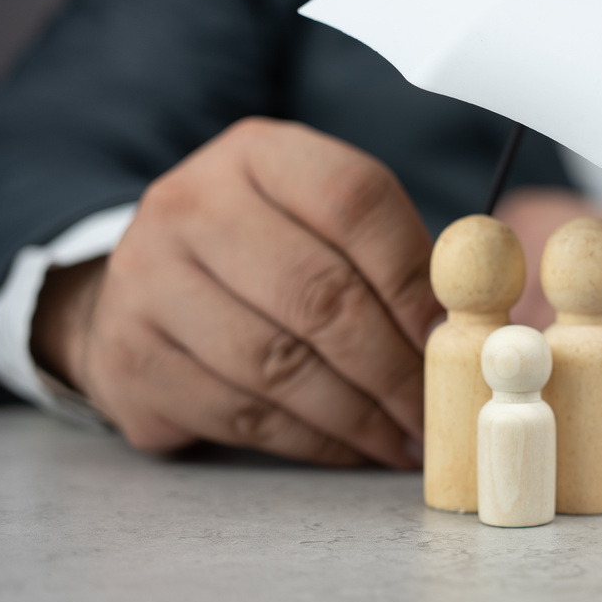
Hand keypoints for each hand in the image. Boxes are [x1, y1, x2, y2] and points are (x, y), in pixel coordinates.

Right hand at [31, 118, 440, 467]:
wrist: (145, 287)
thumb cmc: (270, 253)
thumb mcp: (323, 221)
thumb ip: (392, 256)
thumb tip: (472, 328)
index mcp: (259, 155)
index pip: (355, 201)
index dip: (414, 277)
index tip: (456, 335)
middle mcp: (190, 205)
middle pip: (318, 292)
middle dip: (394, 364)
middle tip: (438, 407)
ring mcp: (146, 281)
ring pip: (277, 365)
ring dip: (359, 415)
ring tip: (406, 437)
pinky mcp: (130, 358)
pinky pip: (241, 415)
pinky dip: (312, 442)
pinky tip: (354, 446)